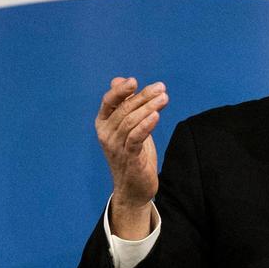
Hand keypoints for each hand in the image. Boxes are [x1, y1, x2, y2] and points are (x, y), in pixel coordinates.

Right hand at [95, 77, 168, 237]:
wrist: (133, 188)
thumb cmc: (132, 154)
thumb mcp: (128, 127)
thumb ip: (125, 105)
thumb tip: (120, 80)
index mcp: (103, 123)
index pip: (109, 101)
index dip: (121, 90)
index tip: (135, 81)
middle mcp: (106, 133)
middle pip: (124, 109)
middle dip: (144, 96)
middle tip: (161, 88)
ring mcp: (115, 146)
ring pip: (131, 121)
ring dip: (149, 107)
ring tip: (164, 98)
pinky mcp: (128, 157)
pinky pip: (136, 137)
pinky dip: (146, 125)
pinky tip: (156, 116)